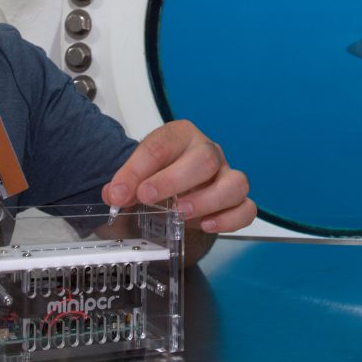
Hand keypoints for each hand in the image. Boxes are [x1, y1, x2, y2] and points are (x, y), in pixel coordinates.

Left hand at [102, 120, 255, 232]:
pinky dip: (229, 219)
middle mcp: (208, 152)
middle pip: (205, 158)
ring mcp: (226, 176)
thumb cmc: (157, 176)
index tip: (122, 191)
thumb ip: (123, 183)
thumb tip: (115, 195)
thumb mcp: (136, 176)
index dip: (140, 169)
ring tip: (180, 214)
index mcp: (180, 136)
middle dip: (174, 180)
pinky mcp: (236, 201)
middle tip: (148, 198)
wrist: (171, 187)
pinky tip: (206, 226)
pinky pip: (246, 209)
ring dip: (207, 201)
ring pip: (235, 183)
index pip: (163, 144)